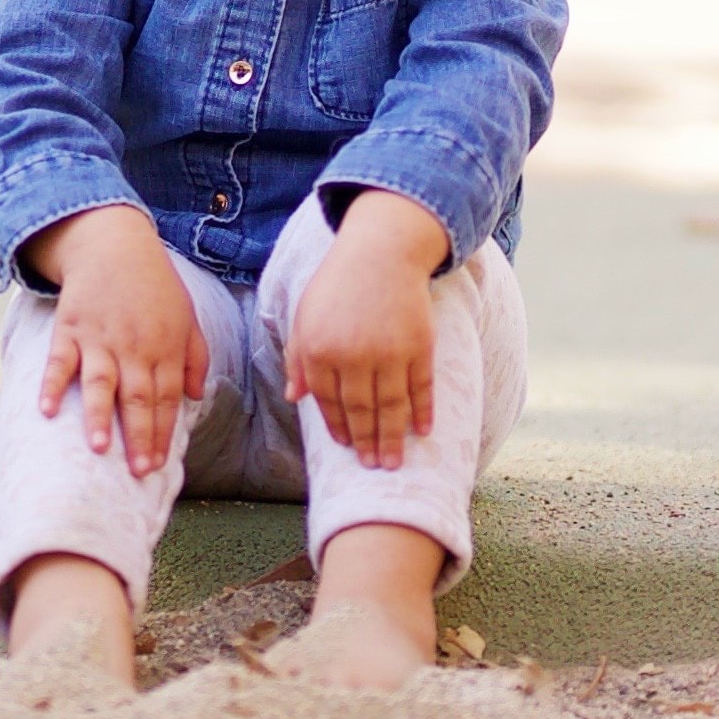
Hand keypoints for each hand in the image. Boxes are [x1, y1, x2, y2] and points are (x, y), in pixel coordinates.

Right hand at [30, 206, 208, 478]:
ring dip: (99, 416)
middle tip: (138, 471)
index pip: (166, 398)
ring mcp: (100, 338)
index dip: (161, 433)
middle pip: (138, 397)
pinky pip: (59, 361)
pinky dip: (51, 385)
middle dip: (139, 436)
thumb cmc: (154, 284)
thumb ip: (195, 356)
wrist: (114, 243)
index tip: (156, 465)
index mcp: (165, 346)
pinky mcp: (70, 328)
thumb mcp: (187, 315)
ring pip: (100, 383)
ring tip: (99, 448)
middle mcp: (134, 346)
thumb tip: (195, 397)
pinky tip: (46, 410)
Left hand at [286, 190, 447, 469]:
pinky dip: (423, 411)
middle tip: (373, 466)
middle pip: (361, 411)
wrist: (382, 251)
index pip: (329, 401)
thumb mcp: (305, 316)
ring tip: (394, 463)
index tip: (347, 446)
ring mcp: (389, 353)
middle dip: (367, 442)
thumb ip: (298, 358)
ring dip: (393, 438)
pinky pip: (421, 388)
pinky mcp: (419, 346)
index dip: (339, 427)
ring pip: (391, 407)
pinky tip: (423, 431)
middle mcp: (353, 356)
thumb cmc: (338, 284)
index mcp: (320, 350)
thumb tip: (295, 398)